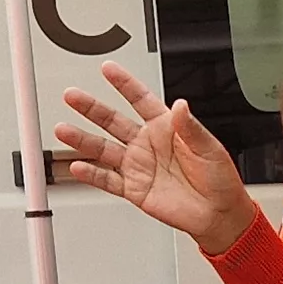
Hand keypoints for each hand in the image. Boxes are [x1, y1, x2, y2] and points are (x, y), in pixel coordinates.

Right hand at [53, 63, 259, 253]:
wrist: (218, 214)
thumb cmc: (219, 179)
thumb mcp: (208, 147)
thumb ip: (190, 126)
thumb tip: (181, 105)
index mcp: (166, 127)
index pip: (140, 99)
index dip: (124, 84)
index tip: (108, 69)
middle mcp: (147, 144)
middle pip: (113, 121)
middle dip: (91, 107)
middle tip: (72, 96)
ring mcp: (138, 166)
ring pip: (104, 149)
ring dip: (83, 140)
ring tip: (63, 130)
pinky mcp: (135, 189)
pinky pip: (108, 180)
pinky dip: (92, 174)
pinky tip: (78, 166)